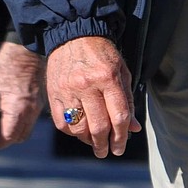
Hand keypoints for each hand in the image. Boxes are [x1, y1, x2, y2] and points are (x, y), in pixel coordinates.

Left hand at [0, 42, 44, 151]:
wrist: (24, 51)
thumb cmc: (3, 69)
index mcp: (18, 108)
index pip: (8, 137)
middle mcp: (32, 110)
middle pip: (19, 137)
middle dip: (4, 141)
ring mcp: (38, 107)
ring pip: (26, 131)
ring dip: (13, 134)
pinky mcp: (39, 102)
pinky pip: (30, 121)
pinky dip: (19, 125)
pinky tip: (8, 115)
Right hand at [46, 36, 140, 157]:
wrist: (74, 35)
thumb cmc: (102, 54)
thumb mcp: (122, 71)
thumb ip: (127, 100)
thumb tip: (133, 128)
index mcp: (108, 78)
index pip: (118, 116)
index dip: (122, 136)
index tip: (120, 147)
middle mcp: (87, 85)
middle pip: (99, 125)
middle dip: (105, 144)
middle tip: (107, 152)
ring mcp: (68, 90)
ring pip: (78, 128)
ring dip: (88, 141)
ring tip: (95, 143)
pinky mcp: (53, 93)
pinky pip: (61, 122)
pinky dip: (71, 132)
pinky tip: (80, 133)